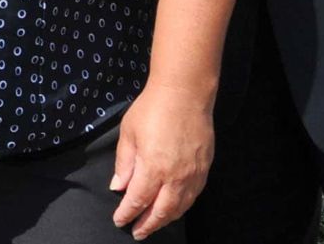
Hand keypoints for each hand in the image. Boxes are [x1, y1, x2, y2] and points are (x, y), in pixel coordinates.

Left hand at [111, 82, 212, 238]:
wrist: (185, 94)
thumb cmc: (152, 109)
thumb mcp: (129, 133)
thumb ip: (124, 163)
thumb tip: (118, 187)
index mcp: (153, 168)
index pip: (138, 200)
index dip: (128, 213)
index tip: (120, 220)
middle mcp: (175, 177)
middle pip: (161, 211)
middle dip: (148, 224)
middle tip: (137, 232)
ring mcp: (192, 175)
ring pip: (179, 208)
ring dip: (165, 219)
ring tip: (154, 224)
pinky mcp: (204, 169)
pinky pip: (192, 197)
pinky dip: (181, 207)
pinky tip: (174, 208)